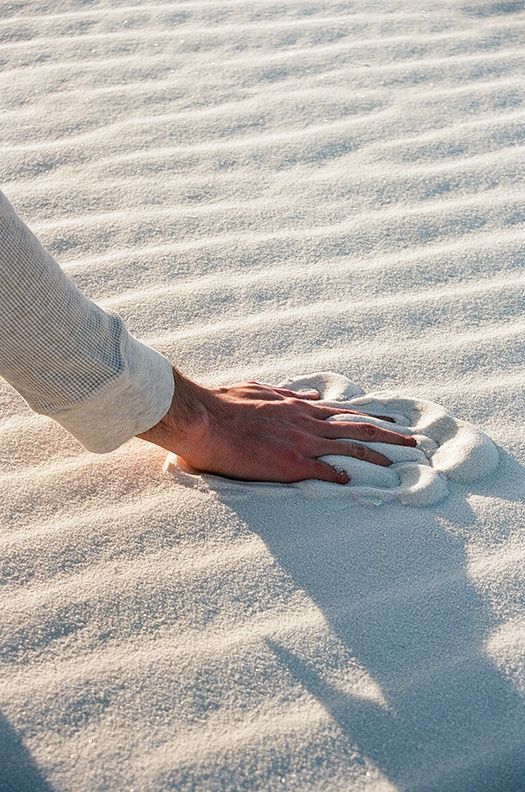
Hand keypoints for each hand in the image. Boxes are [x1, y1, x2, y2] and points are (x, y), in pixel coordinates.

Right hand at [138, 368, 415, 483]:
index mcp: (299, 407)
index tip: (393, 421)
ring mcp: (301, 442)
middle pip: (358, 428)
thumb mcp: (260, 391)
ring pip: (350, 447)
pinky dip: (340, 474)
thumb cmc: (226, 404)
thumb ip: (287, 394)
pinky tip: (354, 481)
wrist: (206, 419)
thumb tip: (310, 395)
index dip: (372, 417)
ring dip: (378, 454)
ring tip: (402, 461)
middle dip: (390, 434)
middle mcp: (307, 422)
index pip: (345, 413)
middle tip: (415, 442)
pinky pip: (323, 470)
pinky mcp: (290, 462)